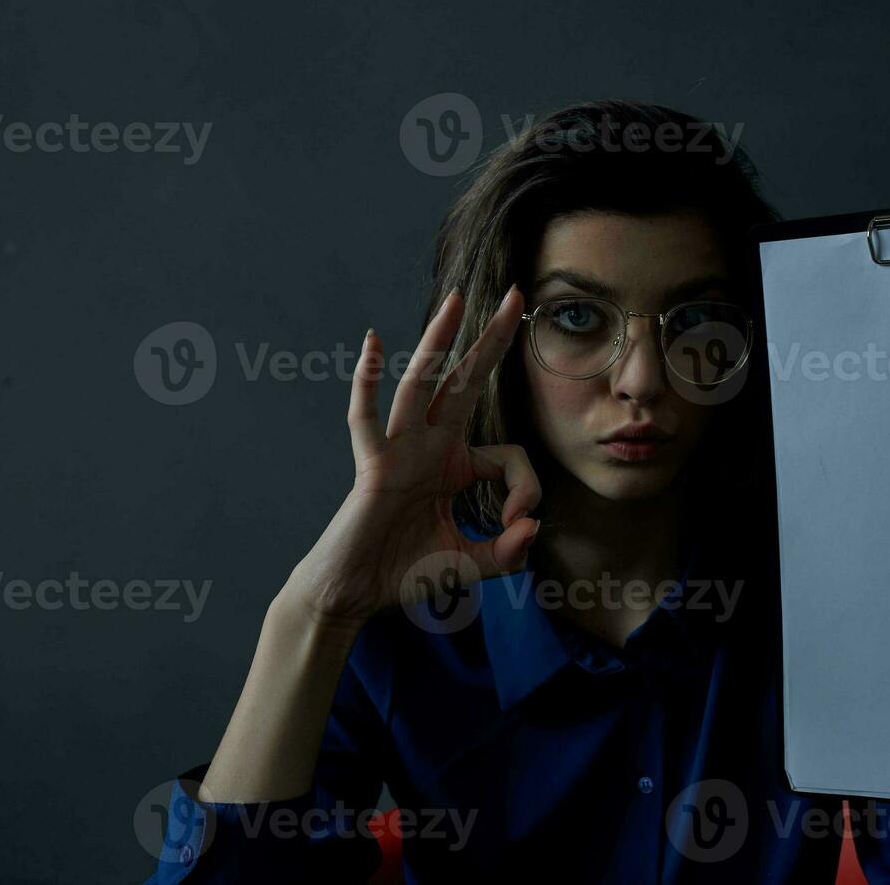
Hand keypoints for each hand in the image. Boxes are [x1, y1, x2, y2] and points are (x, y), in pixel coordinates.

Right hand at [287, 284, 541, 627]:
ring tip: (456, 302)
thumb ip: (507, 552)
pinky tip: (370, 344)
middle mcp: (429, 447)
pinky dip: (364, 382)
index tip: (521, 526)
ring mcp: (400, 452)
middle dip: (491, 340)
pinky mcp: (372, 467)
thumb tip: (535, 527)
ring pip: (421, 386)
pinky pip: (365, 420)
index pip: (510, 457)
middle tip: (515, 294)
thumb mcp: (470, 563)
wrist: (354, 595)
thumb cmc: (403, 573)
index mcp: (454, 465)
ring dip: (438, 343)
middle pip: (465, 382)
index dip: (526, 490)